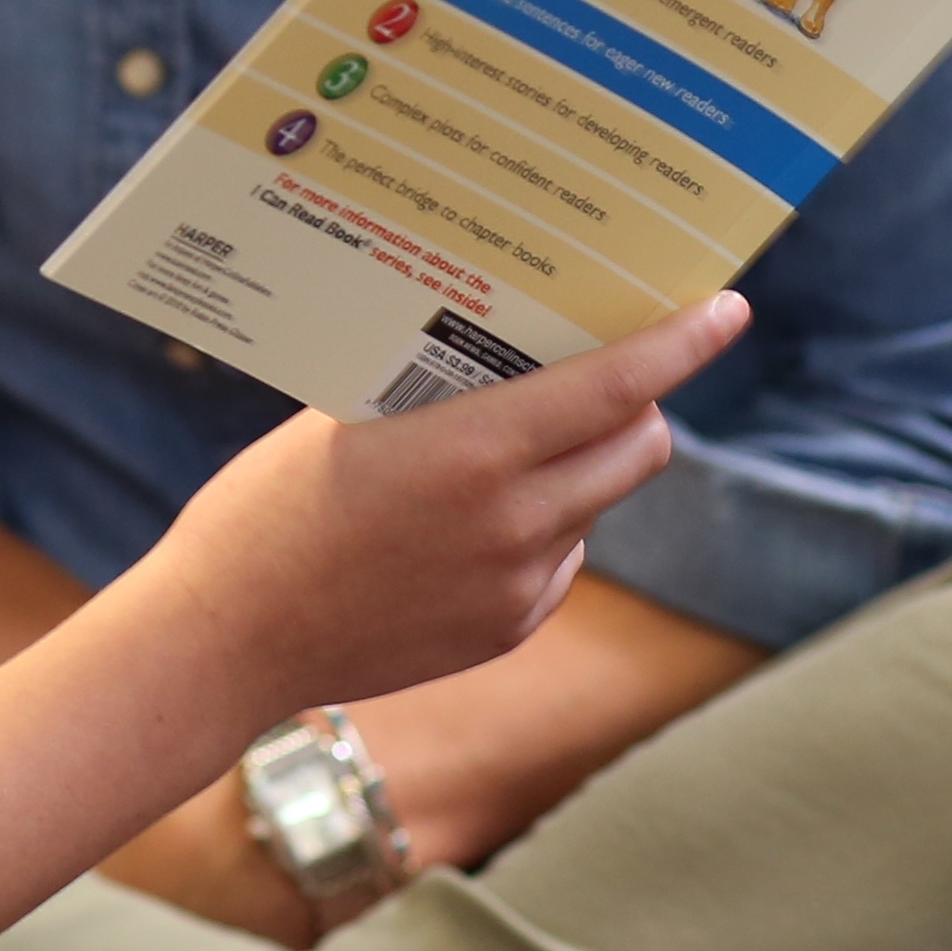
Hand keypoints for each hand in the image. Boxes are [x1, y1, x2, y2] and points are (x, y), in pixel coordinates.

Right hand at [130, 292, 748, 724]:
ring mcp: (516, 588)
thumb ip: (443, 392)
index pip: (617, 386)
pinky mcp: (504, 632)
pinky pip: (557, 560)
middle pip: (638, 447)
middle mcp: (515, 523)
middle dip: (638, 405)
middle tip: (603, 373)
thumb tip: (512, 353)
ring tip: (500, 450)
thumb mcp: (350, 418)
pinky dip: (539, 531)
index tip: (727, 309)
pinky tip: (463, 525)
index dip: (682, 343)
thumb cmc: (268, 509)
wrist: (223, 641)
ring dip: (578, 469)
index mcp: (476, 452)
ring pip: (596, 505)